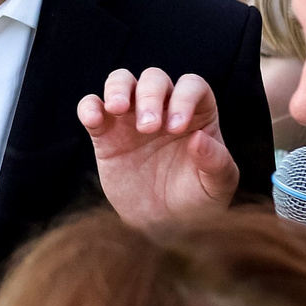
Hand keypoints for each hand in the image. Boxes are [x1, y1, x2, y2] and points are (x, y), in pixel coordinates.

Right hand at [78, 67, 239, 227]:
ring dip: (118, 88)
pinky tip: (93, 119)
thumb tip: (199, 138)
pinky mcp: (105, 134)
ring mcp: (131, 119)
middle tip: (147, 128)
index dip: (184, 99)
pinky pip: (92, 106)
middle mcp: (164, 109)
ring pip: (122, 81)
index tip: (176, 128)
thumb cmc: (195, 203)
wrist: (161, 226)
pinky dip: (89, 106)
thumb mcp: (216, 187)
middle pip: (154, 78)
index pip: (191, 86)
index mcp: (196, 115)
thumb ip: (217, 163)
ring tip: (118, 109)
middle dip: (150, 95)